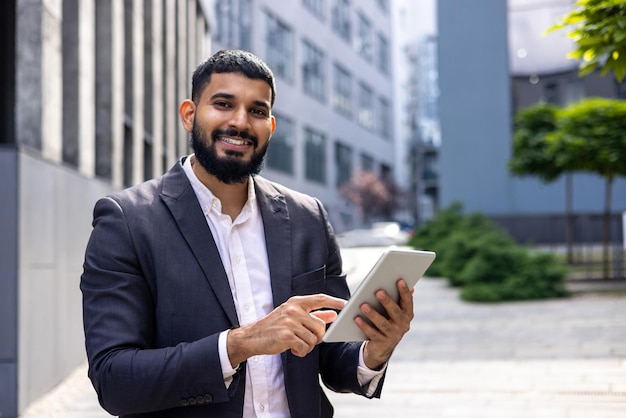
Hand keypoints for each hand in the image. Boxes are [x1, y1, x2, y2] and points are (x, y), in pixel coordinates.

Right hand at [227, 294, 345, 366]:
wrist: (252, 337)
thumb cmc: (274, 327)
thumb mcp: (293, 316)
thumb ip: (314, 315)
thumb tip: (333, 314)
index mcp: (296, 302)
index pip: (320, 299)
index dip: (335, 301)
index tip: (346, 305)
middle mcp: (293, 310)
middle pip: (320, 326)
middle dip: (317, 337)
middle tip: (305, 340)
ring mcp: (290, 322)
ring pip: (313, 339)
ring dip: (307, 346)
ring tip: (295, 344)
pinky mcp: (287, 336)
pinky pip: (305, 347)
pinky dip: (301, 352)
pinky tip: (292, 349)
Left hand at [355, 279, 414, 369]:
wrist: (382, 346)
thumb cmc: (387, 319)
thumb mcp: (392, 309)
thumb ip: (396, 296)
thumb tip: (402, 280)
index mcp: (407, 314)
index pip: (408, 301)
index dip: (405, 291)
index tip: (400, 280)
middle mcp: (403, 325)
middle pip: (395, 312)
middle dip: (387, 301)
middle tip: (378, 291)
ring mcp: (393, 335)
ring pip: (383, 323)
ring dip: (373, 314)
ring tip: (363, 305)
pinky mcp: (382, 343)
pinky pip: (372, 333)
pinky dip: (364, 326)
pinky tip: (356, 318)